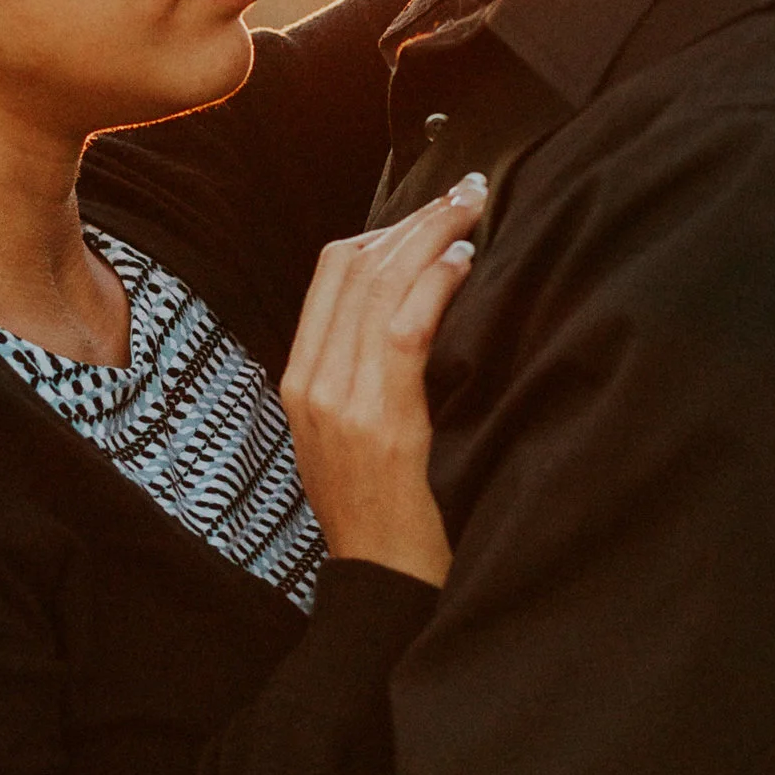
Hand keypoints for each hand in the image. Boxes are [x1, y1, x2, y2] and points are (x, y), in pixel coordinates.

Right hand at [281, 185, 480, 582]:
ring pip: (379, 285)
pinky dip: (437, 283)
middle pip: (354, 265)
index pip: (331, 273)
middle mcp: (311, 381)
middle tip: (467, 190)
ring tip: (474, 209)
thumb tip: (410, 308)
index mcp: (300, 378)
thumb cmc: (385, 513)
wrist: (381, 584)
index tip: (432, 207)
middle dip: (415, 218)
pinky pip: (405, 329)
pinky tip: (467, 261)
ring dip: (433, 235)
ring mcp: (339, 400)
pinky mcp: (379, 421)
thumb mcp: (351, 434)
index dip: (384, 227)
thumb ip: (363, 374)